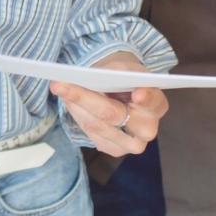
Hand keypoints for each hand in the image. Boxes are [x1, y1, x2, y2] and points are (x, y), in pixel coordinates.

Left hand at [50, 52, 166, 156]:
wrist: (120, 91)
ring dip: (74, 105)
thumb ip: (113, 73)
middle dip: (83, 98)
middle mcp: (148, 128)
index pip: (153, 102)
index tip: (137, 93)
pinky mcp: (113, 149)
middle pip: (114, 115)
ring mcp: (131, 144)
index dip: (146, 98)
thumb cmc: (123, 77)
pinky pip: (91, 134)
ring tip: (58, 87)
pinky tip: (69, 101)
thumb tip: (88, 79)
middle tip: (59, 84)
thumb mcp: (122, 67)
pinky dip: (77, 115)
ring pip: (96, 125)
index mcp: (157, 104)